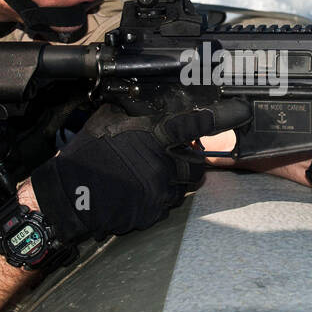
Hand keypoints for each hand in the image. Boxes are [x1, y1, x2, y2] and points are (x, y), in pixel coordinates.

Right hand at [31, 100, 251, 240]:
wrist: (71, 196)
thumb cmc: (87, 157)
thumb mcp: (107, 122)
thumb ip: (133, 111)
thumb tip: (148, 100)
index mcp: (153, 136)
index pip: (193, 124)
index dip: (220, 117)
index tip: (240, 112)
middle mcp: (162, 163)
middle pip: (196, 162)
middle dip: (188, 160)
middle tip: (169, 157)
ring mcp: (161, 190)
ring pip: (183, 184)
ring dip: (174, 179)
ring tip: (147, 175)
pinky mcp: (156, 212)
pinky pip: (169, 203)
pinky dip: (159, 197)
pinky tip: (138, 192)